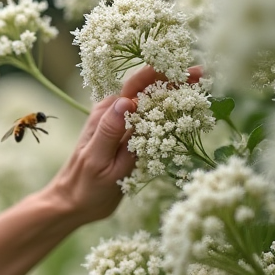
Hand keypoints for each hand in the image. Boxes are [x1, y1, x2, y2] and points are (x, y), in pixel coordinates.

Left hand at [46, 65, 203, 223]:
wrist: (72, 204)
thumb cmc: (84, 186)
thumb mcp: (97, 160)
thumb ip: (110, 131)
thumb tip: (127, 101)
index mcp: (106, 115)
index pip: (136, 85)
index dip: (162, 73)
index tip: (188, 70)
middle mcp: (113, 114)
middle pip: (147, 89)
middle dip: (174, 79)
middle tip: (201, 75)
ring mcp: (120, 125)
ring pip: (150, 103)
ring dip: (173, 95)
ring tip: (199, 89)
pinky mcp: (126, 138)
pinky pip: (149, 121)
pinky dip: (167, 115)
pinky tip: (184, 113)